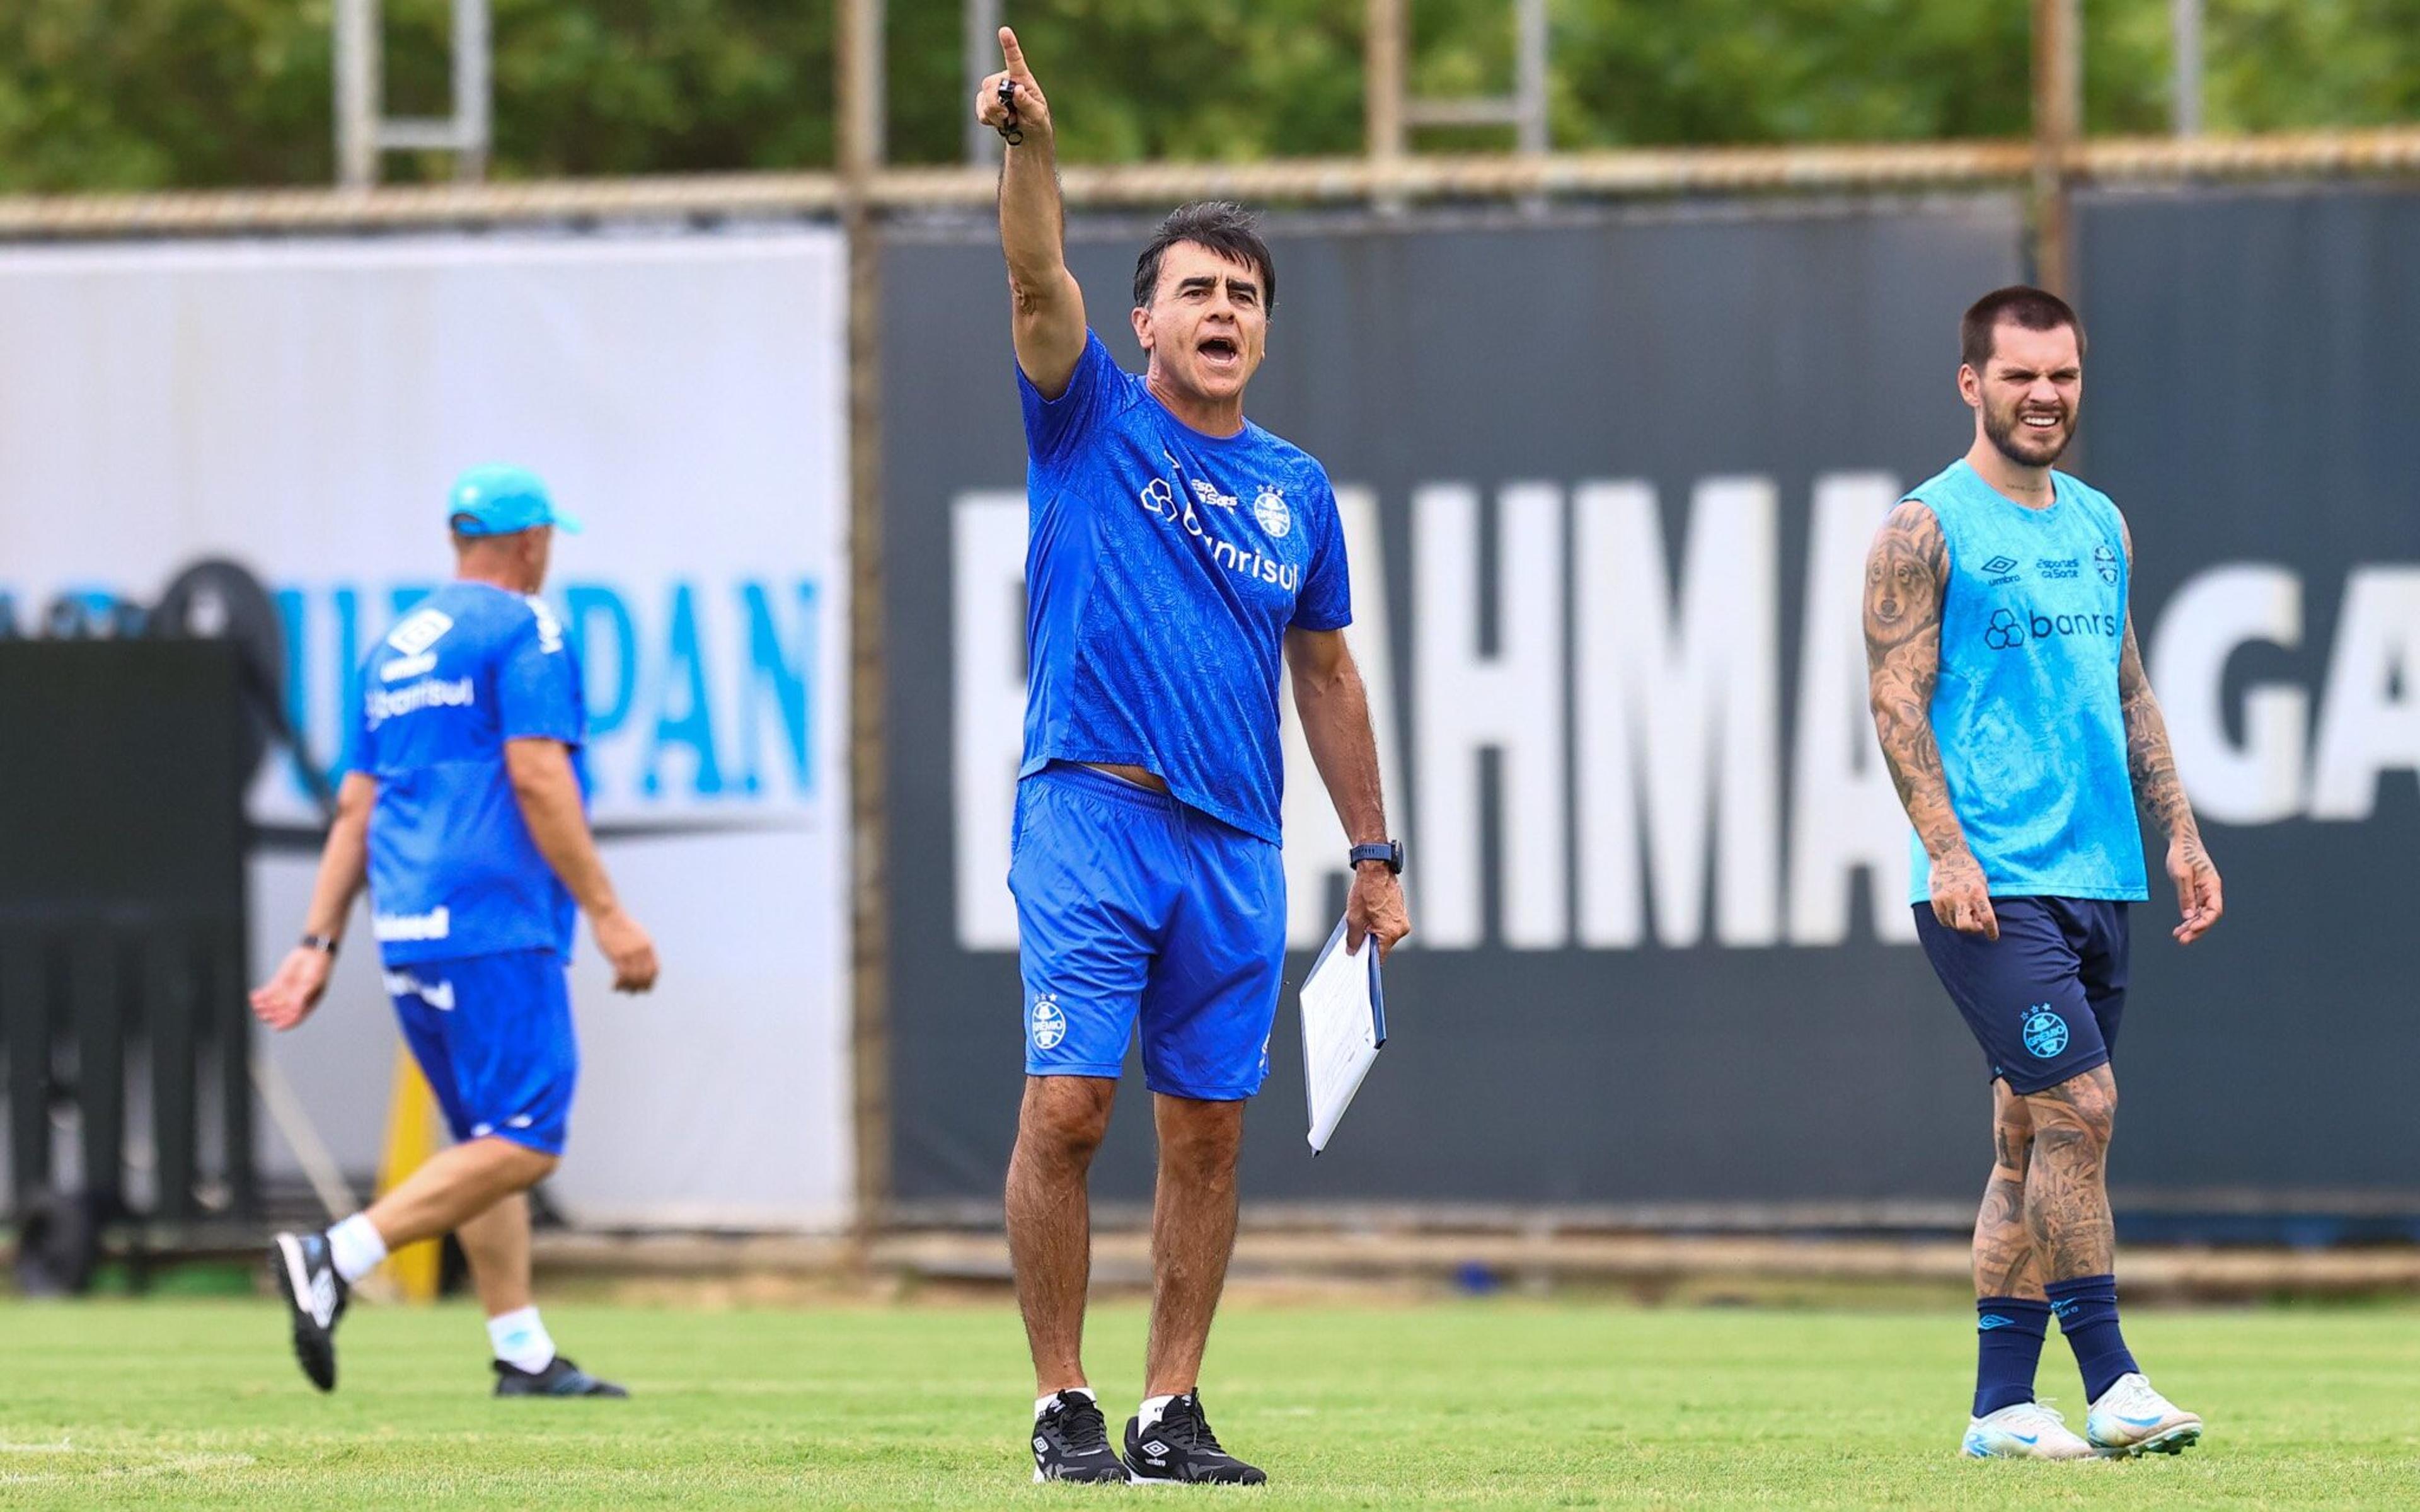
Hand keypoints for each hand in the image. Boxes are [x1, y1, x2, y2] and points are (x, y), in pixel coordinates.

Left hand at [250, 947, 333, 1030]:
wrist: (313, 952)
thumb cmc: (319, 968)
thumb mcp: (312, 983)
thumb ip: (302, 995)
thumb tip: (296, 1009)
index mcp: (307, 1003)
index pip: (295, 1017)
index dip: (286, 1023)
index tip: (276, 1027)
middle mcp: (295, 999)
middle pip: (281, 1012)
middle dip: (272, 1014)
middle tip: (263, 1014)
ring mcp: (286, 991)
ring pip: (272, 1003)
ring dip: (263, 1006)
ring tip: (256, 1005)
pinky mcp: (279, 983)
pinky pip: (268, 992)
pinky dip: (260, 996)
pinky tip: (253, 996)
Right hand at [592, 906, 659, 992]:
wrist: (608, 914)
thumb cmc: (620, 924)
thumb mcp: (637, 934)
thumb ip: (642, 947)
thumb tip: (643, 958)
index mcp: (648, 946)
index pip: (655, 969)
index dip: (651, 981)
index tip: (645, 987)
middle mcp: (642, 951)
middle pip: (645, 976)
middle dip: (640, 987)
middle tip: (632, 992)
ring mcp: (630, 953)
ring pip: (633, 978)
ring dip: (627, 987)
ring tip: (620, 989)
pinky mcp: (617, 955)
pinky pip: (621, 976)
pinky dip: (618, 984)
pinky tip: (613, 987)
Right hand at [974, 27, 1052, 146]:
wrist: (1027, 134)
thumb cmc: (1036, 121)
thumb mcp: (1037, 115)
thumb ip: (1028, 103)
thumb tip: (1017, 90)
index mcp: (1022, 78)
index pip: (1015, 60)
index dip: (1009, 45)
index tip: (1004, 31)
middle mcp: (1005, 80)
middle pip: (990, 84)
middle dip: (995, 103)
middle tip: (1008, 115)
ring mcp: (993, 91)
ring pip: (984, 100)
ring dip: (995, 115)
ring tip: (1009, 119)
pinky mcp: (984, 102)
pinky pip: (980, 112)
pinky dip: (989, 120)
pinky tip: (1000, 121)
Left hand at [1346, 864, 1411, 961]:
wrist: (1376, 869)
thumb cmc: (1366, 891)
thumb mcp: (1353, 919)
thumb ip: (1353, 939)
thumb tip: (1352, 951)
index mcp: (1390, 933)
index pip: (1380, 957)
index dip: (1367, 960)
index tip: (1359, 962)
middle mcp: (1401, 928)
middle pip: (1383, 946)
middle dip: (1369, 943)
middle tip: (1355, 938)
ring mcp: (1402, 919)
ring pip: (1385, 934)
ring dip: (1373, 932)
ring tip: (1362, 921)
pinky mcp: (1401, 912)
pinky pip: (1389, 924)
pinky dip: (1379, 923)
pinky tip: (1369, 915)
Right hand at [1928, 848, 1998, 939]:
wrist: (1948, 854)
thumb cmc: (1969, 868)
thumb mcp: (1983, 882)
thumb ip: (1982, 901)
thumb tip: (1980, 919)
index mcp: (1977, 893)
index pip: (1987, 919)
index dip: (1991, 931)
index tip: (1993, 936)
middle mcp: (1961, 897)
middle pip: (1966, 927)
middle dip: (1973, 928)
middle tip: (1976, 922)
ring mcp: (1946, 899)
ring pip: (1954, 924)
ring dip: (1961, 921)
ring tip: (1964, 910)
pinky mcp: (1936, 900)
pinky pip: (1943, 919)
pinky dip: (1950, 919)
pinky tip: (1954, 910)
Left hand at [2168, 832, 2223, 943]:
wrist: (2181, 841)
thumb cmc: (2182, 854)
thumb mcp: (2181, 874)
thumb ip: (2186, 895)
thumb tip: (2189, 916)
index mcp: (2212, 885)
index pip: (2214, 910)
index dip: (2205, 922)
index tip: (2192, 929)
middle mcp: (2211, 891)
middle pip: (2208, 916)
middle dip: (2197, 929)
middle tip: (2182, 940)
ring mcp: (2204, 892)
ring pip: (2201, 915)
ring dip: (2191, 926)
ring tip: (2178, 936)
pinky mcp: (2195, 892)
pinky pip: (2195, 909)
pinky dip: (2188, 919)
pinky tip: (2180, 928)